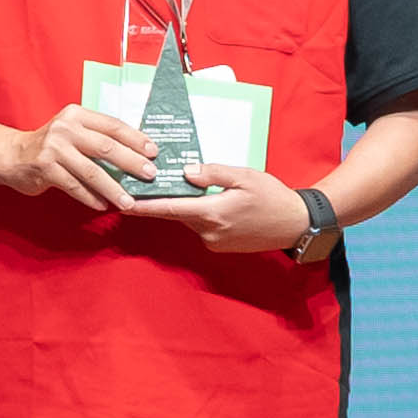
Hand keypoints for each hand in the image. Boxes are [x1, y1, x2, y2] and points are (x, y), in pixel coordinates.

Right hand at [5, 96, 176, 210]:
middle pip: (106, 147)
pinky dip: (91, 198)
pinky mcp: (45, 168)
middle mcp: (65, 128)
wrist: (11, 155)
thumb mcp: (72, 131)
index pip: (112, 125)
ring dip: (113, 189)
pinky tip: (103, 206)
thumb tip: (135, 154)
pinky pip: (75, 187)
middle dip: (131, 162)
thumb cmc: (50, 145)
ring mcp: (54, 149)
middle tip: (150, 175)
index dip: (135, 138)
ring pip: (92, 172)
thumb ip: (96, 136)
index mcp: (76, 115)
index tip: (154, 151)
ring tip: (129, 202)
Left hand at [137, 163, 315, 260]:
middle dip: (162, 199)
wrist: (296, 225)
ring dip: (182, 205)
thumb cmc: (272, 197)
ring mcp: (215, 241)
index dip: (144, 206)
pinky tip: (206, 200)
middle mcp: (210, 232)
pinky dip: (197, 213)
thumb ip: (212, 173)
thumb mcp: (244, 176)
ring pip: (188, 219)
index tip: (122, 202)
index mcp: (213, 213)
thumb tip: (185, 172)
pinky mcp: (220, 245)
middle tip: (145, 181)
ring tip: (179, 185)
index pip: (170, 208)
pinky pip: (200, 226)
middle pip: (176, 213)